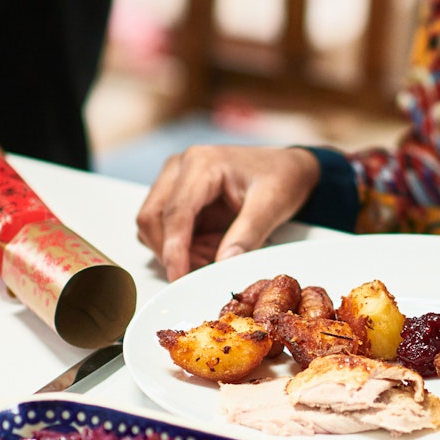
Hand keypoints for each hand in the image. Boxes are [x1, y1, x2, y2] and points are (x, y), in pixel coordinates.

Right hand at [136, 145, 321, 280]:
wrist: (288, 168)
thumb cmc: (281, 177)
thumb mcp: (272, 205)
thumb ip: (247, 234)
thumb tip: (222, 263)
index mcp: (201, 163)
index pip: (175, 212)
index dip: (173, 249)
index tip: (178, 276)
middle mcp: (179, 168)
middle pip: (151, 218)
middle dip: (172, 251)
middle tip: (206, 266)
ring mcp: (175, 181)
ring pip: (153, 225)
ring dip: (178, 249)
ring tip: (216, 253)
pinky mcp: (178, 197)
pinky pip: (166, 228)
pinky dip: (183, 246)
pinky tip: (212, 247)